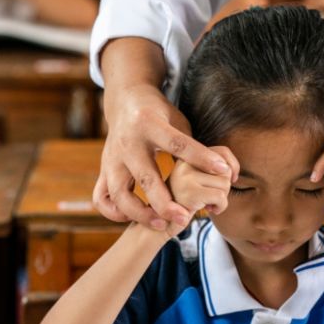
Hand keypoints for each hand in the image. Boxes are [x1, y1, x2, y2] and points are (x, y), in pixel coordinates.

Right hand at [94, 85, 238, 228]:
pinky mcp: (103, 168)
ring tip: (161, 224)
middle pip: (145, 177)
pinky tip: (131, 218)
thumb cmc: (159, 115)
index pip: (177, 143)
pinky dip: (113, 212)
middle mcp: (128, 142)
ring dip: (139, 213)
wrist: (125, 100)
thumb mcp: (177, 121)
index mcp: (150, 125)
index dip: (201, 158)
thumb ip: (194, 145)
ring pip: (119, 193)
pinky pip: (100, 197)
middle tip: (185, 218)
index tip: (223, 171)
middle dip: (164, 202)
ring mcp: (112, 157)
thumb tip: (223, 172)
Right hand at [169, 153, 231, 217]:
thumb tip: (231, 172)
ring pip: (225, 184)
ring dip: (222, 198)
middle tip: (210, 196)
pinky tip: (210, 209)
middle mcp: (184, 162)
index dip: (232, 166)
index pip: (222, 151)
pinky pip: (220, 197)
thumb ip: (217, 168)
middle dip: (224, 187)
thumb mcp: (202, 179)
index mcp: (188, 156)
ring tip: (208, 202)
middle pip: (226, 170)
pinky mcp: (189, 193)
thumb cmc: (190, 200)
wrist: (169, 222)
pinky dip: (221, 206)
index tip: (231, 179)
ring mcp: (185, 177)